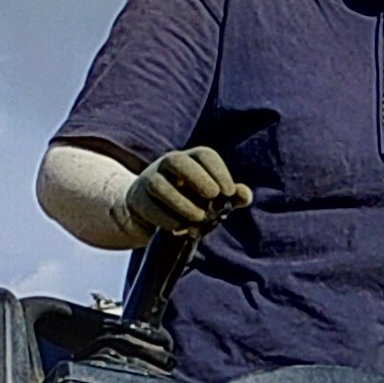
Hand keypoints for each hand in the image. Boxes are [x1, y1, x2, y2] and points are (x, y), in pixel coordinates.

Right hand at [124, 144, 250, 236]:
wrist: (154, 213)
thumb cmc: (192, 201)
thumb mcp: (214, 198)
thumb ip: (232, 196)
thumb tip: (245, 195)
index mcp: (192, 160)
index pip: (204, 155)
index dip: (218, 171)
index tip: (228, 192)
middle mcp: (169, 165)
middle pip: (177, 161)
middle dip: (198, 178)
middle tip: (213, 196)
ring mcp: (150, 180)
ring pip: (159, 184)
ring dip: (181, 202)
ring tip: (199, 217)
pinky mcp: (138, 199)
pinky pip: (149, 206)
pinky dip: (166, 218)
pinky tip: (180, 227)